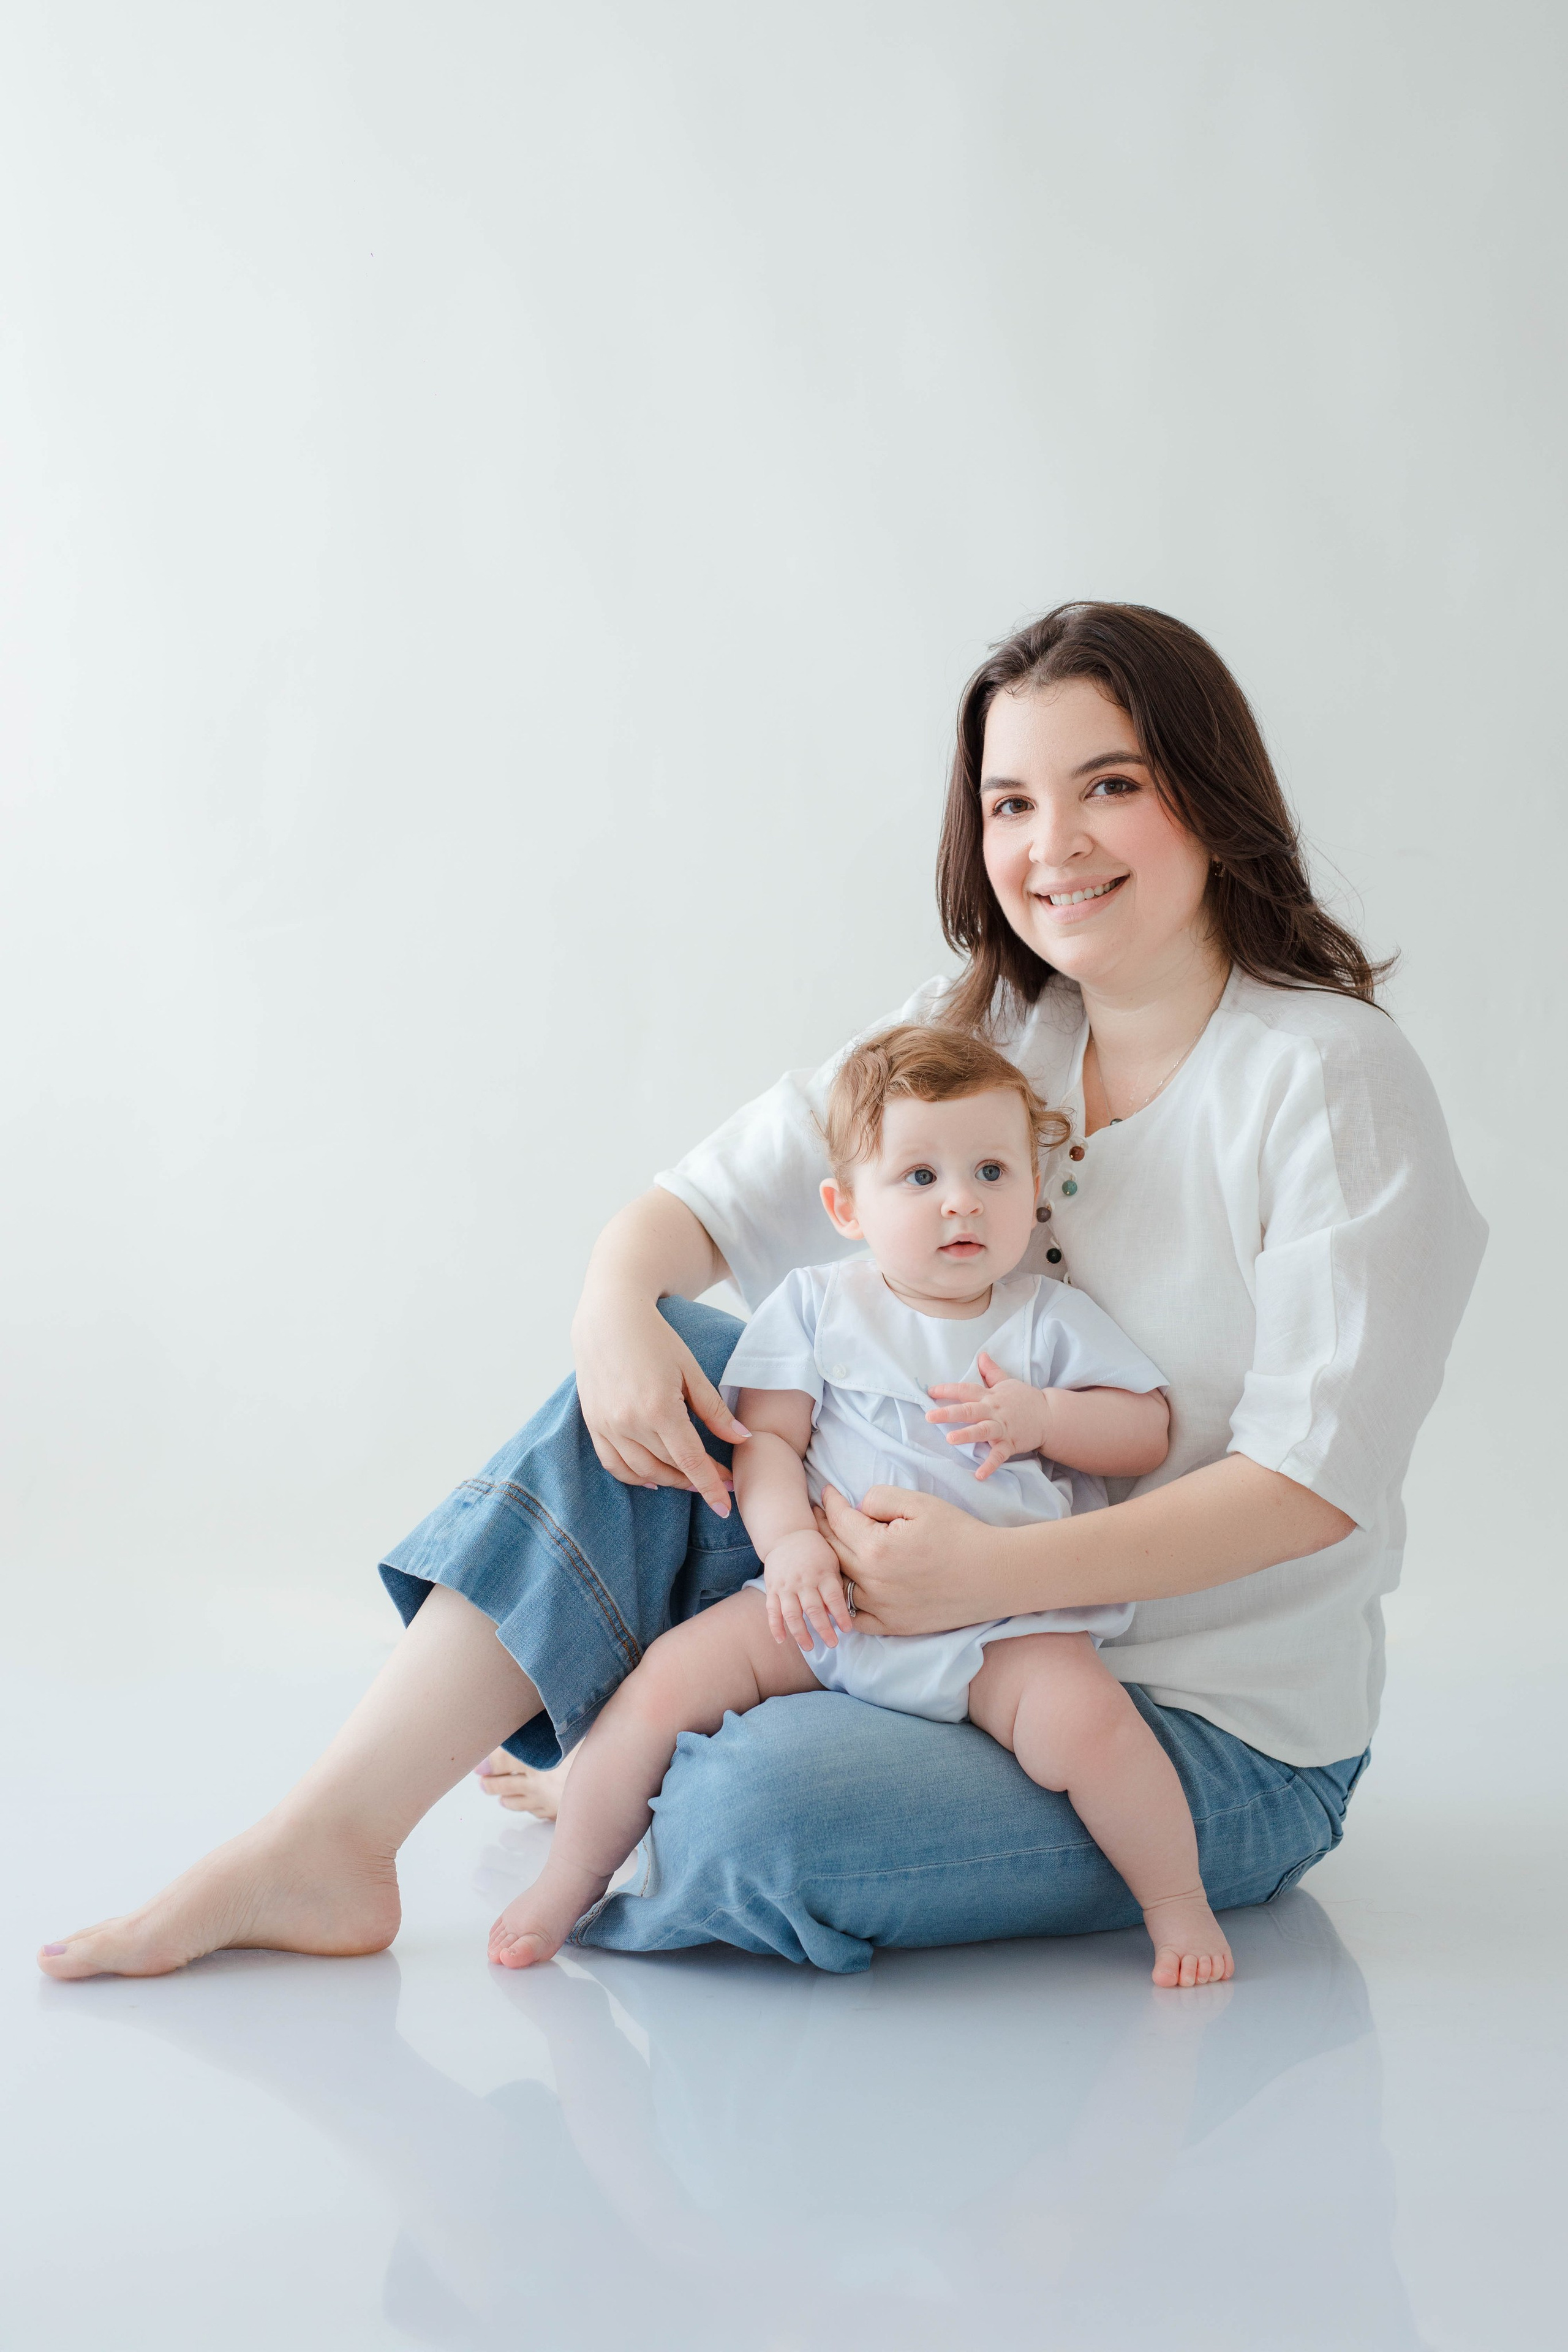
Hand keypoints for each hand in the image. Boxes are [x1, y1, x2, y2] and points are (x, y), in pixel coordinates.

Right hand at [572, 1293, 748, 1518]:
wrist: (608, 1318)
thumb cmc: (654, 1338)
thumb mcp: (690, 1369)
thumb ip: (714, 1409)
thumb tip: (741, 1438)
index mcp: (659, 1408)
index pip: (691, 1460)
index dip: (711, 1485)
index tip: (727, 1505)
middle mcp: (630, 1423)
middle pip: (669, 1468)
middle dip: (698, 1481)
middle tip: (721, 1482)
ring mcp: (608, 1426)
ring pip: (642, 1471)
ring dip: (670, 1482)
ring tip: (692, 1481)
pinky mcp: (594, 1424)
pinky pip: (614, 1464)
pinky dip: (635, 1477)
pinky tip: (653, 1479)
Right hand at [763, 1528, 853, 1653]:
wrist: (788, 1535)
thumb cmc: (816, 1551)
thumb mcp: (831, 1563)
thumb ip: (835, 1586)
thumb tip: (836, 1613)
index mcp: (822, 1574)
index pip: (833, 1598)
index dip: (841, 1615)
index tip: (847, 1630)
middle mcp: (804, 1581)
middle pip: (814, 1609)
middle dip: (823, 1629)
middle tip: (832, 1644)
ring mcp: (786, 1586)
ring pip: (792, 1614)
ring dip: (800, 1633)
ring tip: (809, 1647)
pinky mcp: (772, 1589)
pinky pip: (772, 1610)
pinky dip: (775, 1626)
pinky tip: (781, 1640)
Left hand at [812, 1484, 1006, 1635]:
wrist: (993, 1574)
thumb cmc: (960, 1534)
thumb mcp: (920, 1503)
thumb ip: (880, 1498)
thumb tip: (859, 1508)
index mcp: (875, 1547)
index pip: (839, 1521)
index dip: (829, 1503)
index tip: (826, 1492)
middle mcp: (872, 1581)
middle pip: (833, 1552)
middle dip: (822, 1529)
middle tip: (816, 1515)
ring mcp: (882, 1608)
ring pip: (841, 1584)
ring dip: (831, 1564)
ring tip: (827, 1548)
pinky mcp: (894, 1626)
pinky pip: (857, 1619)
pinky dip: (846, 1604)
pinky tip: (844, 1590)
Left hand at [925, 1351, 1048, 1479]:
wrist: (1050, 1415)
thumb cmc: (1025, 1399)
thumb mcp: (1007, 1382)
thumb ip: (992, 1371)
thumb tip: (982, 1355)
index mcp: (989, 1396)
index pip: (965, 1390)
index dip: (948, 1390)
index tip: (930, 1391)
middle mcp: (993, 1411)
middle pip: (969, 1410)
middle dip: (948, 1412)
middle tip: (929, 1416)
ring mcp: (1002, 1428)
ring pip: (982, 1430)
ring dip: (966, 1434)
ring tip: (949, 1439)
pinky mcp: (1011, 1443)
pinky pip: (999, 1455)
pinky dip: (989, 1465)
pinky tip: (979, 1475)